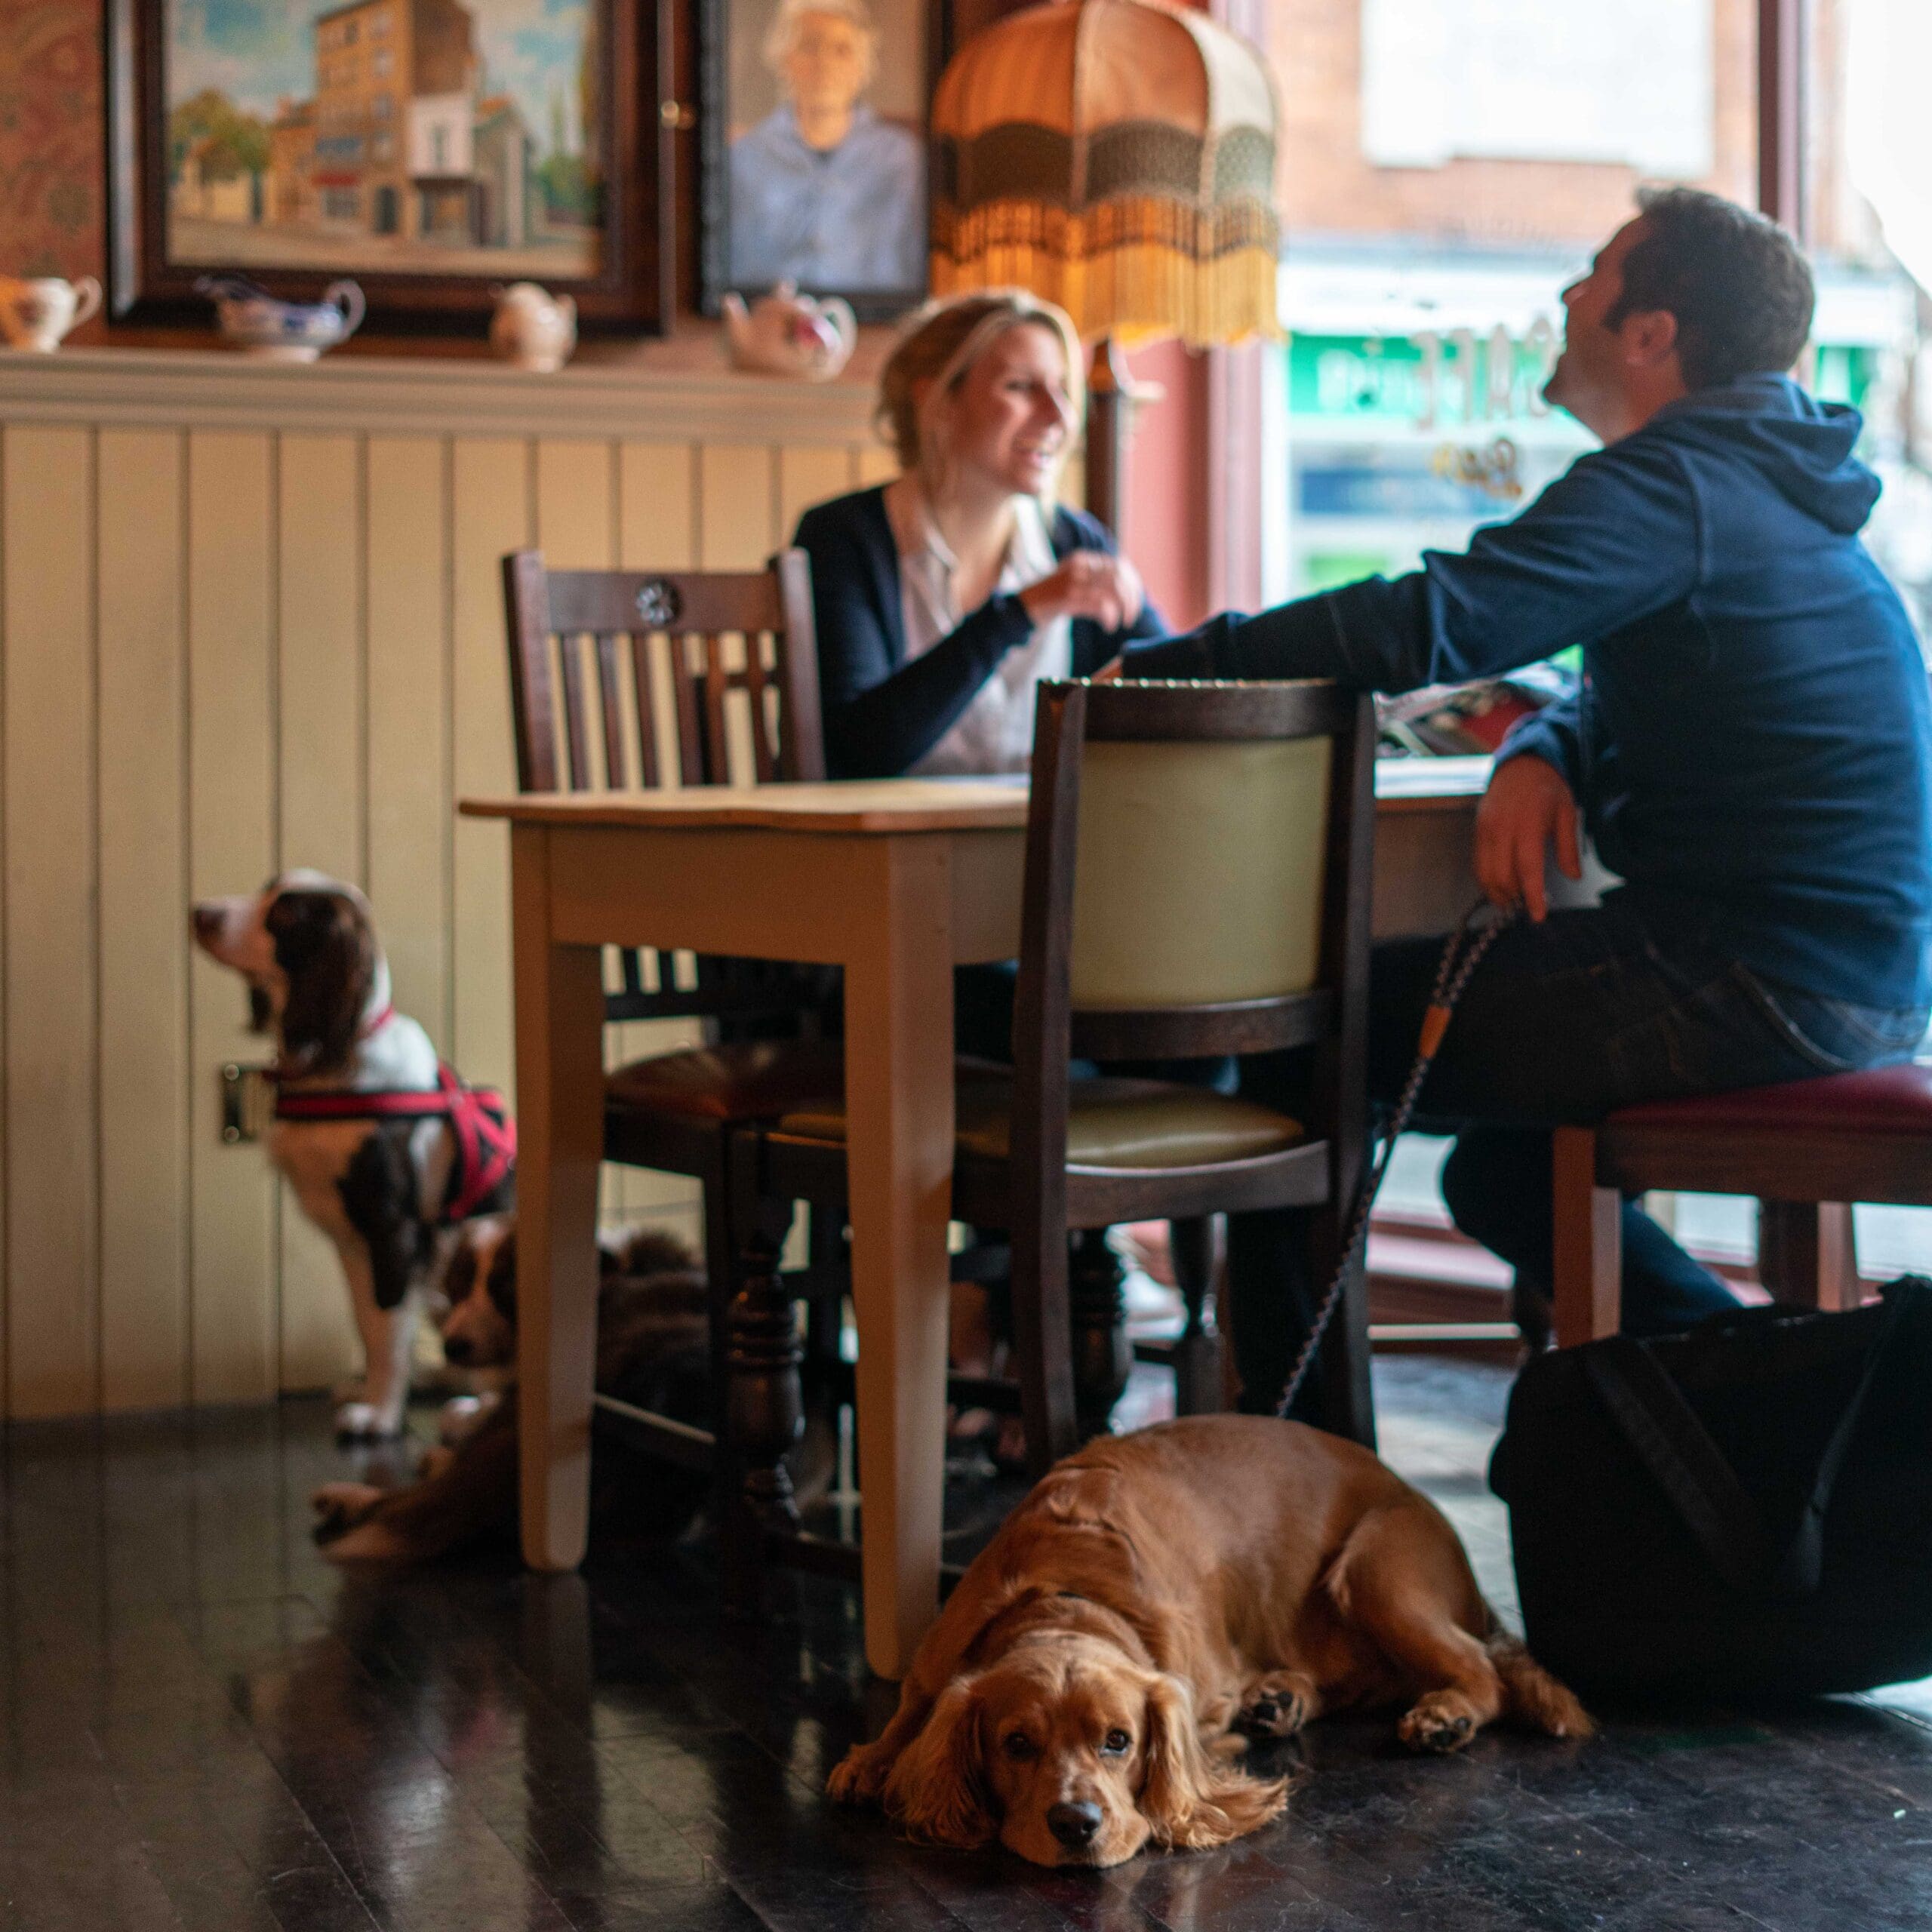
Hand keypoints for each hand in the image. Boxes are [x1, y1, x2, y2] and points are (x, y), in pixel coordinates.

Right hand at [1019, 550, 1144, 633]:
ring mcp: (1073, 581)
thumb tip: (1125, 591)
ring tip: (1122, 622)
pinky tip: (1108, 626)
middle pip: (1118, 577)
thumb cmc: (1050, 598)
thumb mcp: (1073, 580)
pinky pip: (1099, 605)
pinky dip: (1109, 617)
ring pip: (1112, 590)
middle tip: (1131, 616)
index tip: (1135, 600)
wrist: (1021, 607)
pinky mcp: (1068, 598)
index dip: (1133, 583)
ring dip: (1123, 608)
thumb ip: (1094, 580)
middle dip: (1131, 598)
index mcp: (1082, 558)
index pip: (1119, 564)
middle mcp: (1079, 566)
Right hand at [1474, 753, 1581, 921]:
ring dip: (1497, 892)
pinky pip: (1478, 863)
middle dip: (1513, 897)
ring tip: (1512, 900)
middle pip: (1502, 875)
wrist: (1520, 763)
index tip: (1537, 915)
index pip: (1528, 867)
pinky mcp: (1477, 831)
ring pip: (1485, 873)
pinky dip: (1487, 879)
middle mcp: (1502, 827)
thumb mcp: (1567, 813)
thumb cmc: (1547, 788)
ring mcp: (1486, 829)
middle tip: (1527, 906)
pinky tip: (1500, 884)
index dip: (1532, 895)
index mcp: (1529, 823)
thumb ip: (1568, 847)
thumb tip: (1573, 876)